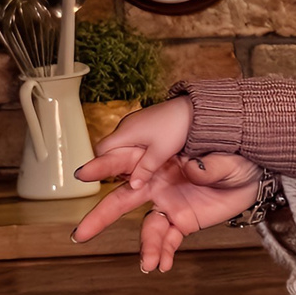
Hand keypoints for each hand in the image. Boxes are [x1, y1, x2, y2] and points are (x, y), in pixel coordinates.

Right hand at [76, 95, 194, 191]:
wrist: (195, 109)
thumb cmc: (177, 126)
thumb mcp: (161, 153)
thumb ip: (145, 170)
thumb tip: (133, 185)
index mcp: (125, 132)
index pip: (101, 151)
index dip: (105, 165)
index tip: (120, 175)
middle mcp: (126, 126)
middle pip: (111, 150)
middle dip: (120, 163)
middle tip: (136, 173)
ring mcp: (135, 124)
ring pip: (124, 146)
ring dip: (132, 158)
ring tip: (148, 164)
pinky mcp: (145, 124)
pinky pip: (135, 140)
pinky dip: (140, 150)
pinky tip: (154, 155)